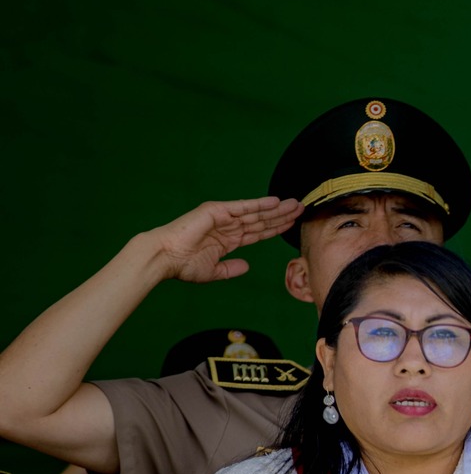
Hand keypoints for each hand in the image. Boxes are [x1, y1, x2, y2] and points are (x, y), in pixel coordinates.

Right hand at [146, 197, 302, 285]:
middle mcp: (228, 226)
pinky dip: (259, 204)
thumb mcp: (213, 271)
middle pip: (261, 220)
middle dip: (282, 216)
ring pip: (256, 213)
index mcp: (228, 240)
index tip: (292, 225)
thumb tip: (247, 267)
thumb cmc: (183, 265)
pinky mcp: (216, 211)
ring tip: (296, 205)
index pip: (258, 233)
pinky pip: (242, 207)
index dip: (275, 228)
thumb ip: (231, 269)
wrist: (164, 258)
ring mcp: (223, 217)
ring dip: (277, 209)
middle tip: (302, 209)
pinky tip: (275, 202)